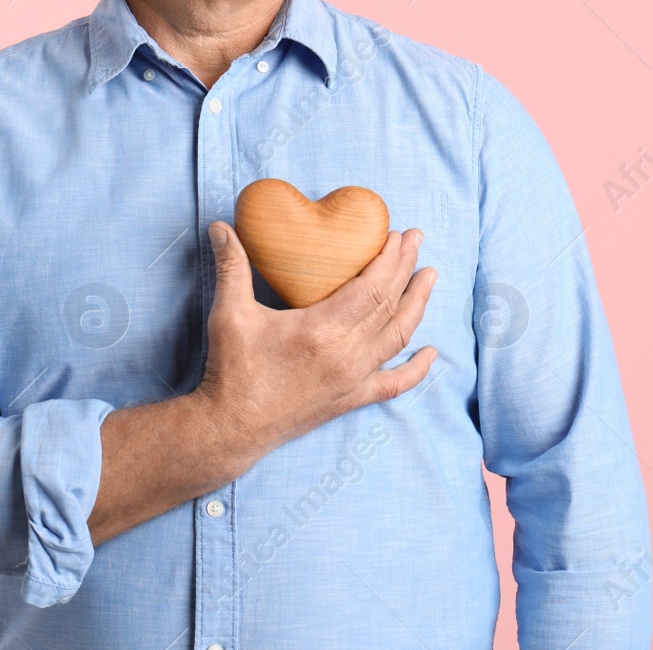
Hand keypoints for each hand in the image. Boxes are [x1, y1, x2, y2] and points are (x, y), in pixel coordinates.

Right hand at [194, 221, 437, 472]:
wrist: (232, 427)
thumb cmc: (232, 370)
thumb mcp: (229, 313)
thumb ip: (231, 266)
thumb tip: (221, 226)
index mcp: (322, 329)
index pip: (372, 287)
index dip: (390, 259)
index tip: (397, 235)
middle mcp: (346, 354)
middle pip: (390, 304)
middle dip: (407, 268)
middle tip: (417, 240)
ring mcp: (353, 379)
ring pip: (398, 337)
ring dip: (418, 305)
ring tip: (430, 277)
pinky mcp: (351, 399)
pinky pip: (395, 384)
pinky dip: (416, 368)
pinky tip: (432, 353)